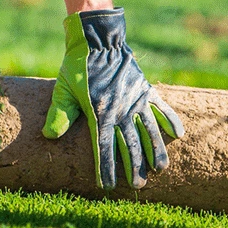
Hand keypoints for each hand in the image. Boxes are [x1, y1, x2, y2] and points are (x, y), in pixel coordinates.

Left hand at [43, 7, 184, 188]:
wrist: (98, 41)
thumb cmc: (77, 66)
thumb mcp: (63, 89)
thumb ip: (59, 113)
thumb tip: (49, 136)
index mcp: (99, 112)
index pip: (103, 147)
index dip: (105, 167)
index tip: (106, 185)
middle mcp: (120, 110)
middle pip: (130, 144)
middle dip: (133, 167)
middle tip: (137, 186)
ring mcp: (136, 100)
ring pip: (149, 131)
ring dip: (155, 151)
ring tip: (160, 169)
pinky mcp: (145, 89)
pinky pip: (161, 108)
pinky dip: (170, 120)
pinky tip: (178, 135)